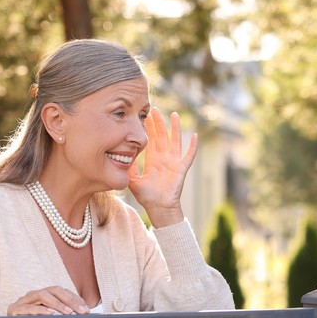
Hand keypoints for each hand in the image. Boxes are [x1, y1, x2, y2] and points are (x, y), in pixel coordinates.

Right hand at [0, 286, 88, 317]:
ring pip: (42, 295)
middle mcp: (33, 295)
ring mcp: (22, 301)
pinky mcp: (13, 310)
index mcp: (43, 296)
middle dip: (70, 300)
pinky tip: (51, 314)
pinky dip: (40, 310)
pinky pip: (28, 308)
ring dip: (57, 304)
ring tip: (69, 312)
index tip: (86, 309)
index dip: (75, 298)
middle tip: (82, 311)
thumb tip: (83, 317)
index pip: (61, 292)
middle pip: (53, 290)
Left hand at [128, 107, 197, 227]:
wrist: (158, 208)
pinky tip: (195, 136)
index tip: (145, 116)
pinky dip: (192, 147)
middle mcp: (164, 159)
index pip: (151, 140)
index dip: (148, 128)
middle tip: (154, 109)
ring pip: (175, 141)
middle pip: (162, 136)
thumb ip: (129, 168)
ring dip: (175, 128)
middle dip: (158, 123)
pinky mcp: (181, 169)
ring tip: (174, 115)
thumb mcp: (133, 180)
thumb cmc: (147, 197)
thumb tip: (121, 156)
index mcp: (153, 160)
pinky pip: (188, 156)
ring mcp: (174, 163)